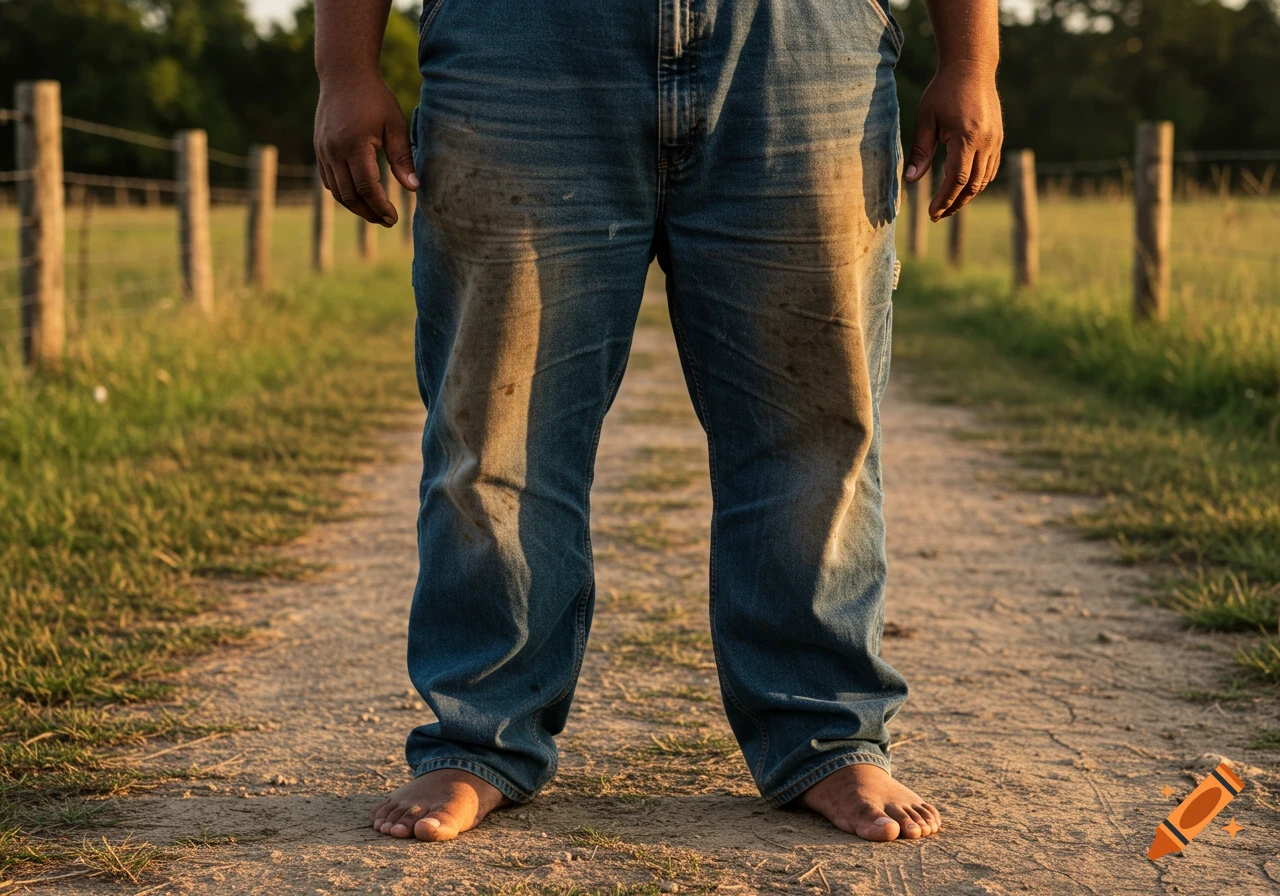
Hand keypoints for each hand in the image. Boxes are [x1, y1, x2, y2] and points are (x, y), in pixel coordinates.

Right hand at [314, 69, 417, 225]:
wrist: (343, 74)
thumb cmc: (375, 97)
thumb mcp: (395, 124)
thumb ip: (403, 158)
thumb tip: (414, 188)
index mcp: (355, 144)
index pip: (367, 187)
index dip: (381, 206)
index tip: (394, 217)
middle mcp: (334, 150)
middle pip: (349, 195)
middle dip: (369, 212)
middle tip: (387, 220)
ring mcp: (323, 150)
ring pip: (337, 191)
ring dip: (356, 207)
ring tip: (375, 213)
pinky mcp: (319, 149)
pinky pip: (328, 180)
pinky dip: (343, 193)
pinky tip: (359, 197)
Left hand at [905, 63, 1002, 220]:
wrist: (971, 67)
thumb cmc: (943, 91)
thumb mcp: (926, 119)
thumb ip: (921, 151)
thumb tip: (911, 180)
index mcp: (966, 137)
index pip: (957, 179)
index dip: (944, 200)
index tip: (932, 213)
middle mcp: (985, 141)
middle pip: (973, 185)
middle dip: (955, 204)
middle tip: (937, 216)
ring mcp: (995, 140)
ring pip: (984, 179)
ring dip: (967, 196)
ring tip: (948, 206)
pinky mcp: (998, 138)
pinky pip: (991, 168)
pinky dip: (978, 182)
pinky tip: (963, 189)